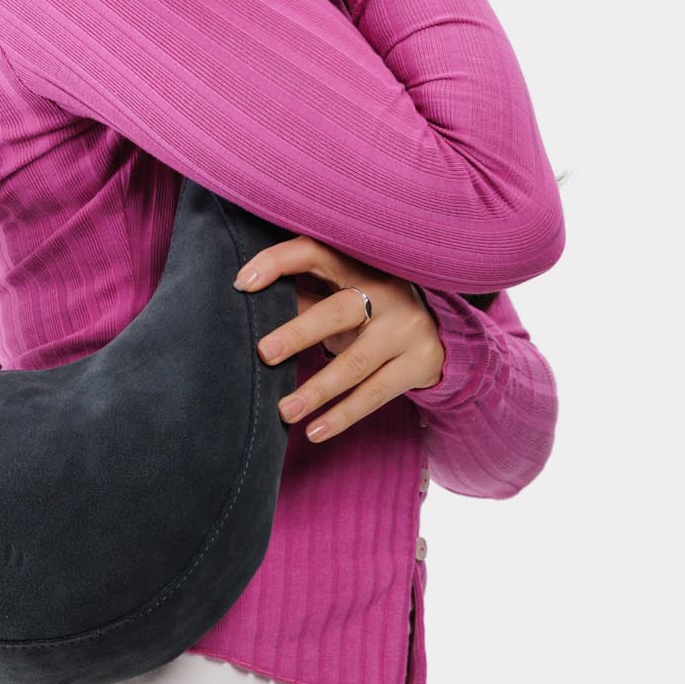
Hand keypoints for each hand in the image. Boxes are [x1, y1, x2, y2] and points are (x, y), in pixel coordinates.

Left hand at [234, 236, 445, 443]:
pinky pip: (374, 394)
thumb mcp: (343, 298)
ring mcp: (407, 330)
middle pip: (338, 312)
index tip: (241, 284)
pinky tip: (314, 431)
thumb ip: (306, 298)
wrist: (443, 334)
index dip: (276, 263)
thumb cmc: (372, 312)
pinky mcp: (419, 364)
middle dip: (299, 334)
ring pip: (356, 363)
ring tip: (284, 411)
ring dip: (317, 390)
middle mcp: (386, 294)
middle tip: (263, 353)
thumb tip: (249, 302)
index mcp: (357, 267)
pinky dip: (342, 416)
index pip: (313, 253)